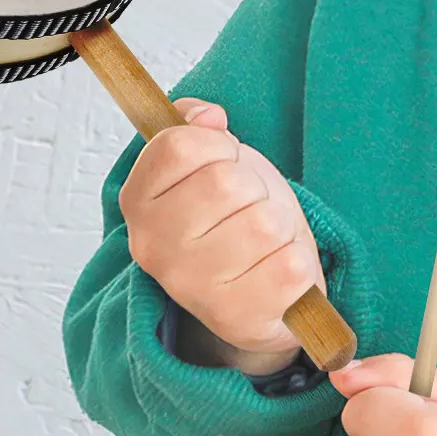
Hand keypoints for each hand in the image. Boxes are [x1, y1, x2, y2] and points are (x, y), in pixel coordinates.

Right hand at [120, 98, 320, 366]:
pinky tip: (278, 270)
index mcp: (138, 202)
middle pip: (227, 183)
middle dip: (256, 189)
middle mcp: (154, 248)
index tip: (224, 165)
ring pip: (265, 224)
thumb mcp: (214, 160)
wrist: (259, 293)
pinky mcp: (236, 319)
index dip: (218, 147)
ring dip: (280, 227)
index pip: (180, 146)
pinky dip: (298, 262)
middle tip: (251, 210)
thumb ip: (197, 126)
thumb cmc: (237, 219)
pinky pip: (292, 266)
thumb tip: (209, 116)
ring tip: (266, 243)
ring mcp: (193, 288)